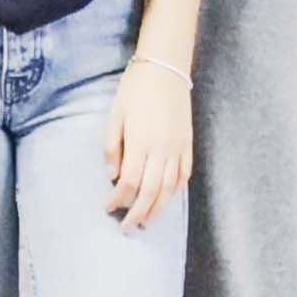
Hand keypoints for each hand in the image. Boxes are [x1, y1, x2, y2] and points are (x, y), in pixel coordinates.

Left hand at [103, 48, 197, 228]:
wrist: (166, 68)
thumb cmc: (136, 89)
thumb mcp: (116, 115)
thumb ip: (113, 147)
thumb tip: (112, 176)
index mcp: (140, 141)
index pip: (129, 182)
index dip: (118, 200)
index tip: (107, 208)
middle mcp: (162, 148)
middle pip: (150, 191)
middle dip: (137, 213)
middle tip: (127, 228)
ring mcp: (178, 147)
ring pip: (170, 188)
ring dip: (158, 209)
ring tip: (147, 222)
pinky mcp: (188, 142)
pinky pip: (184, 174)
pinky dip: (176, 190)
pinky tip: (167, 199)